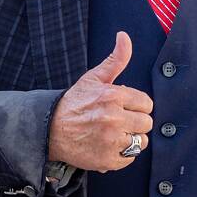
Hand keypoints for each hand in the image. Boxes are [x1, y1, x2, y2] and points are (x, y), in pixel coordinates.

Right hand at [47, 32, 153, 172]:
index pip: (147, 104)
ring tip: (114, 134)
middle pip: (146, 123)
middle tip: (119, 121)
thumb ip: (116, 59)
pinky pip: (129, 158)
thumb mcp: (94, 78)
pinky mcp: (108, 160)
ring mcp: (111, 141)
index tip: (125, 107)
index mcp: (114, 96)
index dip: (137, 106)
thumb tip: (124, 36)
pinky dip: (121, 154)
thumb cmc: (74, 103)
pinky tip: (107, 146)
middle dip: (135, 122)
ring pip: (141, 141)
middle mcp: (114, 118)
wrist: (50, 130)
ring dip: (131, 139)